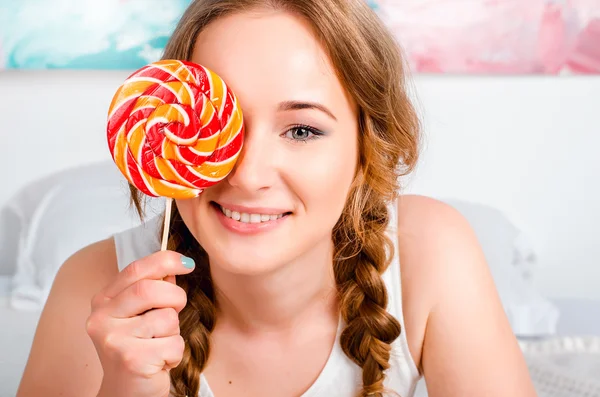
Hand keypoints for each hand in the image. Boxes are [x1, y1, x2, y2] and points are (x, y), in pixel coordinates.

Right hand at [86, 251, 194, 396]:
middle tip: (175, 312)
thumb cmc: (138, 350)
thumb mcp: (141, 316)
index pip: (135, 270)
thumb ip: (153, 290)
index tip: (187, 263)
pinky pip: (173, 343)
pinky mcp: (131, 359)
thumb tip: (175, 265)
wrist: (125, 394)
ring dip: (173, 332)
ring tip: (158, 345)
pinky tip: (159, 363)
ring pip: (167, 318)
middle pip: (151, 290)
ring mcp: (114, 339)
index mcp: (103, 302)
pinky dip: (175, 354)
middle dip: (175, 298)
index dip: (165, 260)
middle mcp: (102, 318)